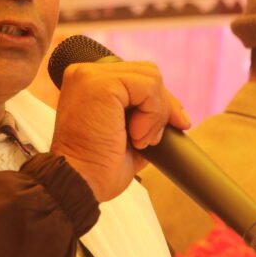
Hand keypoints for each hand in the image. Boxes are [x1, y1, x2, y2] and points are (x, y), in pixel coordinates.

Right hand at [50, 60, 190, 201]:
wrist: (78, 184)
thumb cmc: (96, 168)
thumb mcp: (126, 134)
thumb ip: (143, 115)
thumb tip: (177, 113)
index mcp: (89, 82)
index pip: (136, 76)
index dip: (158, 100)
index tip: (175, 124)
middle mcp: (86, 73)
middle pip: (147, 72)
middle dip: (162, 106)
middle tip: (154, 139)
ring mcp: (91, 76)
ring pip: (150, 78)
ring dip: (155, 114)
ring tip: (138, 140)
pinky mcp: (102, 84)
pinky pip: (148, 87)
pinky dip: (152, 115)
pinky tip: (135, 136)